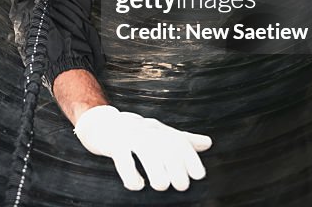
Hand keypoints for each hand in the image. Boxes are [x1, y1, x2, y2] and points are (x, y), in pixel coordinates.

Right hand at [74, 105, 211, 190]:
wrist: (103, 124)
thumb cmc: (137, 134)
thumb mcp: (161, 135)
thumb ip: (184, 140)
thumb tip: (208, 143)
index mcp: (160, 131)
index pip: (180, 142)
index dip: (191, 159)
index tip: (198, 176)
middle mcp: (147, 132)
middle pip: (166, 148)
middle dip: (177, 169)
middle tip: (180, 186)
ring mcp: (130, 137)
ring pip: (147, 152)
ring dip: (156, 172)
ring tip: (160, 186)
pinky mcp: (114, 145)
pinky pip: (123, 160)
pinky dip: (132, 175)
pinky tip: (137, 184)